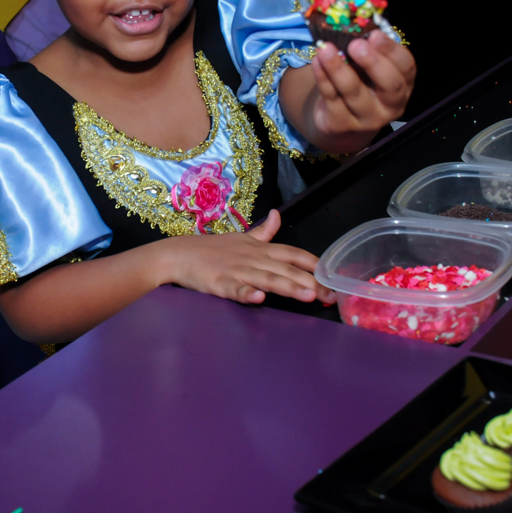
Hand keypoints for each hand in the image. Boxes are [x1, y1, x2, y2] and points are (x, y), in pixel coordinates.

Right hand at [158, 210, 333, 304]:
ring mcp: (237, 271)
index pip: (293, 253)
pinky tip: (259, 297)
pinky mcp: (220, 284)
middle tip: (330, 296)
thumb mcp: (242, 237)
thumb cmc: (212, 249)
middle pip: (286, 269)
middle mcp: (253, 259)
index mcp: (260, 249)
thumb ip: (264, 231)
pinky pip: (236, 289)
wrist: (179, 254)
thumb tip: (278, 215)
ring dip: (287, 287)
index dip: (313, 264)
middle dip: (309, 282)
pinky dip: (247, 292)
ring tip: (306, 296)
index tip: (332, 274)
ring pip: (266, 279)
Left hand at [310, 31, 415, 150]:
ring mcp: (366, 119)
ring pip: (354, 93)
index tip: (374, 34)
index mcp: (404, 85)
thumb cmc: (360, 84)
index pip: (406, 68)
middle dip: (373, 62)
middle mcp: (391, 106)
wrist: (339, 119)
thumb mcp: (369, 68)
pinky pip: (331, 98)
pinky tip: (317, 61)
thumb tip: (355, 25)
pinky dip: (323, 78)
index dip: (392, 50)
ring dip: (338, 68)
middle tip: (356, 44)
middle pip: (390, 85)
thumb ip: (368, 50)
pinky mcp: (341, 124)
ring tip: (326, 49)